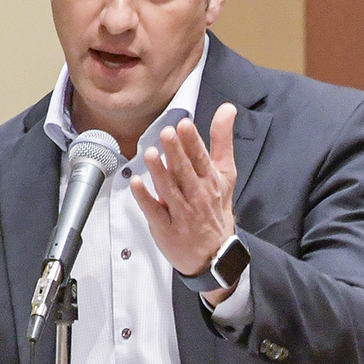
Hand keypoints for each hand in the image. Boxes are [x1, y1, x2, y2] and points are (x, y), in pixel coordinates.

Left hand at [136, 103, 238, 298]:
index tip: (184, 125)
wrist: (215, 254)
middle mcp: (197, 196)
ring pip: (170, 190)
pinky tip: (136, 183)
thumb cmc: (216, 209)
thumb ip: (222, 140)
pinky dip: (145, 198)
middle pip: (185, 172)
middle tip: (167, 133)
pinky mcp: (166, 228)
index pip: (201, 158)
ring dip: (160, 172)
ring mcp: (182, 213)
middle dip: (176, 153)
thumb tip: (227, 109)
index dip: (192, 142)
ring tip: (150, 155)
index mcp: (211, 181)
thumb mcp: (225, 174)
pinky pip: (155, 211)